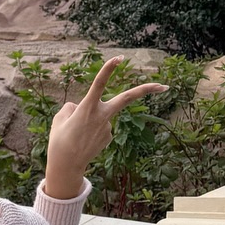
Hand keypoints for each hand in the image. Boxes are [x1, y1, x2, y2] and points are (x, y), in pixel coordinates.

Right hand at [44, 59, 167, 201]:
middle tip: (165, 86)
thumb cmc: (59, 140)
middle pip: (127, 98)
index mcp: (87, 107)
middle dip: (146, 91)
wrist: (66, 166)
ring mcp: (108, 128)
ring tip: (76, 136)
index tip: (119, 58)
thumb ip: (72, 107)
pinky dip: (90, 130)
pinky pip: (99, 126)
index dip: (109, 69)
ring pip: (100, 114)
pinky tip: (83, 141)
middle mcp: (102, 116)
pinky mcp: (108, 137)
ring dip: (89, 121)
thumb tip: (81, 107)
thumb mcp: (61, 118)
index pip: (99, 83)